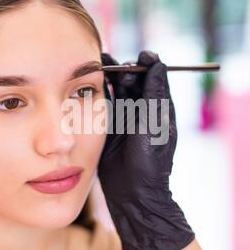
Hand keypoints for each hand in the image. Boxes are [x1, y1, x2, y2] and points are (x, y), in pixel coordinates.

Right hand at [98, 50, 194, 249]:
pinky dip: (98, 93)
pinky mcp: (109, 126)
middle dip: (125, 70)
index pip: (153, 77)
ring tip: (100, 68)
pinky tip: (91, 86)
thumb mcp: (155, 125)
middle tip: (117, 69)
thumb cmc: (150, 160)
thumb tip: (158, 64)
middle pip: (132, 80)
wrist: (133, 192)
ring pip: (116, 90)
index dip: (147, 64)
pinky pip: (104, 105)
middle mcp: (142, 109)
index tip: (142, 57)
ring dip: (109, 78)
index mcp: (158, 107)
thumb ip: (155, 94)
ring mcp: (124, 118)